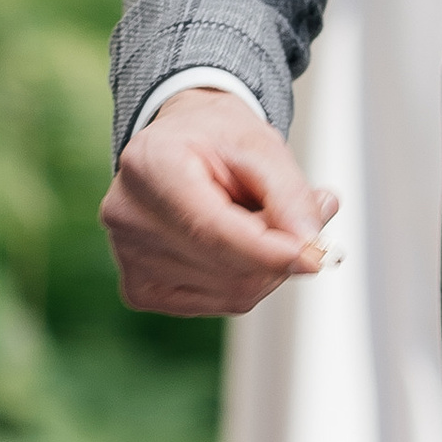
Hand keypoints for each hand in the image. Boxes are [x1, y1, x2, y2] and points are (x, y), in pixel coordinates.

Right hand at [100, 88, 336, 316]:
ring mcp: (128, 257)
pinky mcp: (140, 288)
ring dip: (263, 265)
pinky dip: (243, 280)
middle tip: (292, 216)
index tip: (314, 255)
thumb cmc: (217, 139)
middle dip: (277, 253)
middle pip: (227, 267)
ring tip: (253, 221)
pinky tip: (233, 246)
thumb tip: (309, 249)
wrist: (182, 142)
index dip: (269, 251)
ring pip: (231, 291)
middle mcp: (128, 214)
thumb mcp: (261, 145)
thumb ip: (289, 194)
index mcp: (149, 165)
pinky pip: (217, 302)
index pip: (212, 229)